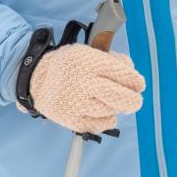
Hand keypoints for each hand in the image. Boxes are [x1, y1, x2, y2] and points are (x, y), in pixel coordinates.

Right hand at [27, 44, 144, 132]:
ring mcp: (77, 103)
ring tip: (109, 101)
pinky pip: (99, 125)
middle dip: (133, 100)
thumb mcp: (90, 52)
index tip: (139, 85)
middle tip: (135, 100)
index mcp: (91, 62)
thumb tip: (134, 79)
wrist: (36, 78)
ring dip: (115, 107)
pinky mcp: (70, 119)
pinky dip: (105, 120)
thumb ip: (114, 61)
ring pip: (111, 111)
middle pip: (121, 97)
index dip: (136, 82)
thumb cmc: (71, 65)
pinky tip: (102, 112)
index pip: (124, 74)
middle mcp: (84, 83)